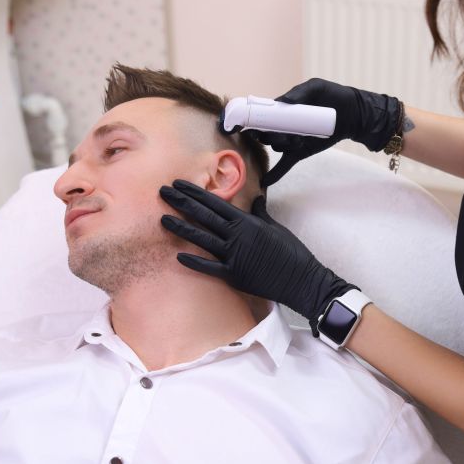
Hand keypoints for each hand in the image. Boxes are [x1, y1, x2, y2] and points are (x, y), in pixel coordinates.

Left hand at [159, 179, 357, 332]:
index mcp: (247, 221)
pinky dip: (194, 261)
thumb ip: (260, 213)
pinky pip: (209, 267)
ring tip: (163, 219)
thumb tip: (255, 199)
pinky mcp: (234, 275)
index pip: (215, 202)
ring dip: (181, 227)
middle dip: (182, 202)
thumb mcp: (275, 227)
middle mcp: (237, 235)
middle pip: (204, 215)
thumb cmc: (290, 251)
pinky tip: (178, 255)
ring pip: (201, 238)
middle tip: (163, 192)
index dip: (195, 192)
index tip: (179, 184)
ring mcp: (234, 255)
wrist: (300, 279)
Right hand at [249, 78, 401, 185]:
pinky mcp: (299, 152)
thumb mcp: (317, 88)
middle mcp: (282, 125)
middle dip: (270, 136)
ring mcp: (290, 140)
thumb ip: (300, 92)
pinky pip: (284, 165)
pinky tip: (266, 182)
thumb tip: (284, 102)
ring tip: (299, 140)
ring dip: (283, 146)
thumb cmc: (332, 96)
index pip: (261, 115)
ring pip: (277, 147)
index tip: (240, 125)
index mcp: (282, 109)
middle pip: (266, 134)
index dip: (249, 120)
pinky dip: (275, 174)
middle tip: (288, 133)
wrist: (352, 114)